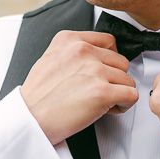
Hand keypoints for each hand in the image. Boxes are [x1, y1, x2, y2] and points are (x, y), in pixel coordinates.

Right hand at [20, 30, 138, 144]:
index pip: (109, 41)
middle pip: (120, 62)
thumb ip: (73, 52)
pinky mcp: (102, 92)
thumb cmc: (37, 96)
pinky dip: (124, 105)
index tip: (102, 72)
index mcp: (69, 40)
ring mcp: (94, 70)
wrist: (29, 118)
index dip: (109, 60)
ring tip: (100, 102)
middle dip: (113, 79)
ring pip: (127, 79)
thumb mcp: (50, 58)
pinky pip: (131, 94)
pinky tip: (108, 109)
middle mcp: (83, 51)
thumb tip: (96, 57)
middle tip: (98, 92)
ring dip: (118, 92)